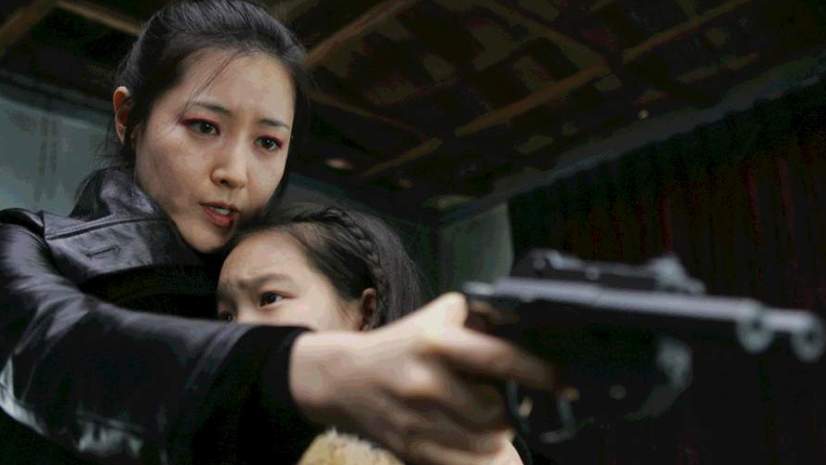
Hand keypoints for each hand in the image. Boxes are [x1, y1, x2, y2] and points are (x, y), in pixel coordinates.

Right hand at [289, 293, 552, 464]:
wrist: (345, 379)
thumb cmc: (401, 345)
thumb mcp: (437, 318)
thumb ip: (481, 320)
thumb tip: (530, 328)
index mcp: (436, 344)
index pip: (500, 359)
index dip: (540, 373)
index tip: (568, 385)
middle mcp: (427, 383)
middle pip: (498, 413)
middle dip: (512, 410)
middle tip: (509, 400)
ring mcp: (418, 422)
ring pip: (486, 444)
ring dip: (498, 436)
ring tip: (486, 419)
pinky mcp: (412, 451)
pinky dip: (481, 457)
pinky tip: (473, 440)